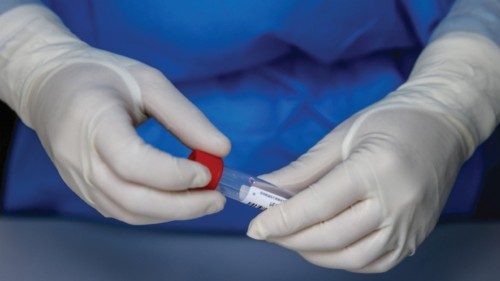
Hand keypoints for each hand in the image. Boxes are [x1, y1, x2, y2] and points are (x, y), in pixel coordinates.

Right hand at [0, 5, 229, 223]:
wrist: (49, 85)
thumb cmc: (102, 76)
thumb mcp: (148, 81)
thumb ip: (185, 116)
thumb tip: (221, 150)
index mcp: (92, 119)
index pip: (132, 161)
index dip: (172, 174)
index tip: (208, 172)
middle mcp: (79, 156)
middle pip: (131, 197)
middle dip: (181, 206)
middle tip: (216, 199)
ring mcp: (76, 177)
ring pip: (127, 211)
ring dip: (172, 213)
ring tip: (205, 201)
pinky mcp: (81, 188)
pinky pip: (120, 210)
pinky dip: (155, 212)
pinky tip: (179, 200)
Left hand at [247, 32, 499, 271]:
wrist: (441, 126)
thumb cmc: (389, 122)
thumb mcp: (340, 137)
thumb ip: (302, 170)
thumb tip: (265, 190)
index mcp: (375, 169)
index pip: (318, 205)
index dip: (282, 220)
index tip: (255, 228)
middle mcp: (396, 203)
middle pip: (332, 236)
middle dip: (290, 238)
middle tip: (267, 231)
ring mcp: (409, 225)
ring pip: (351, 257)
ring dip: (313, 253)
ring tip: (291, 238)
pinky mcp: (415, 237)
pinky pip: (373, 263)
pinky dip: (342, 259)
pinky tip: (324, 246)